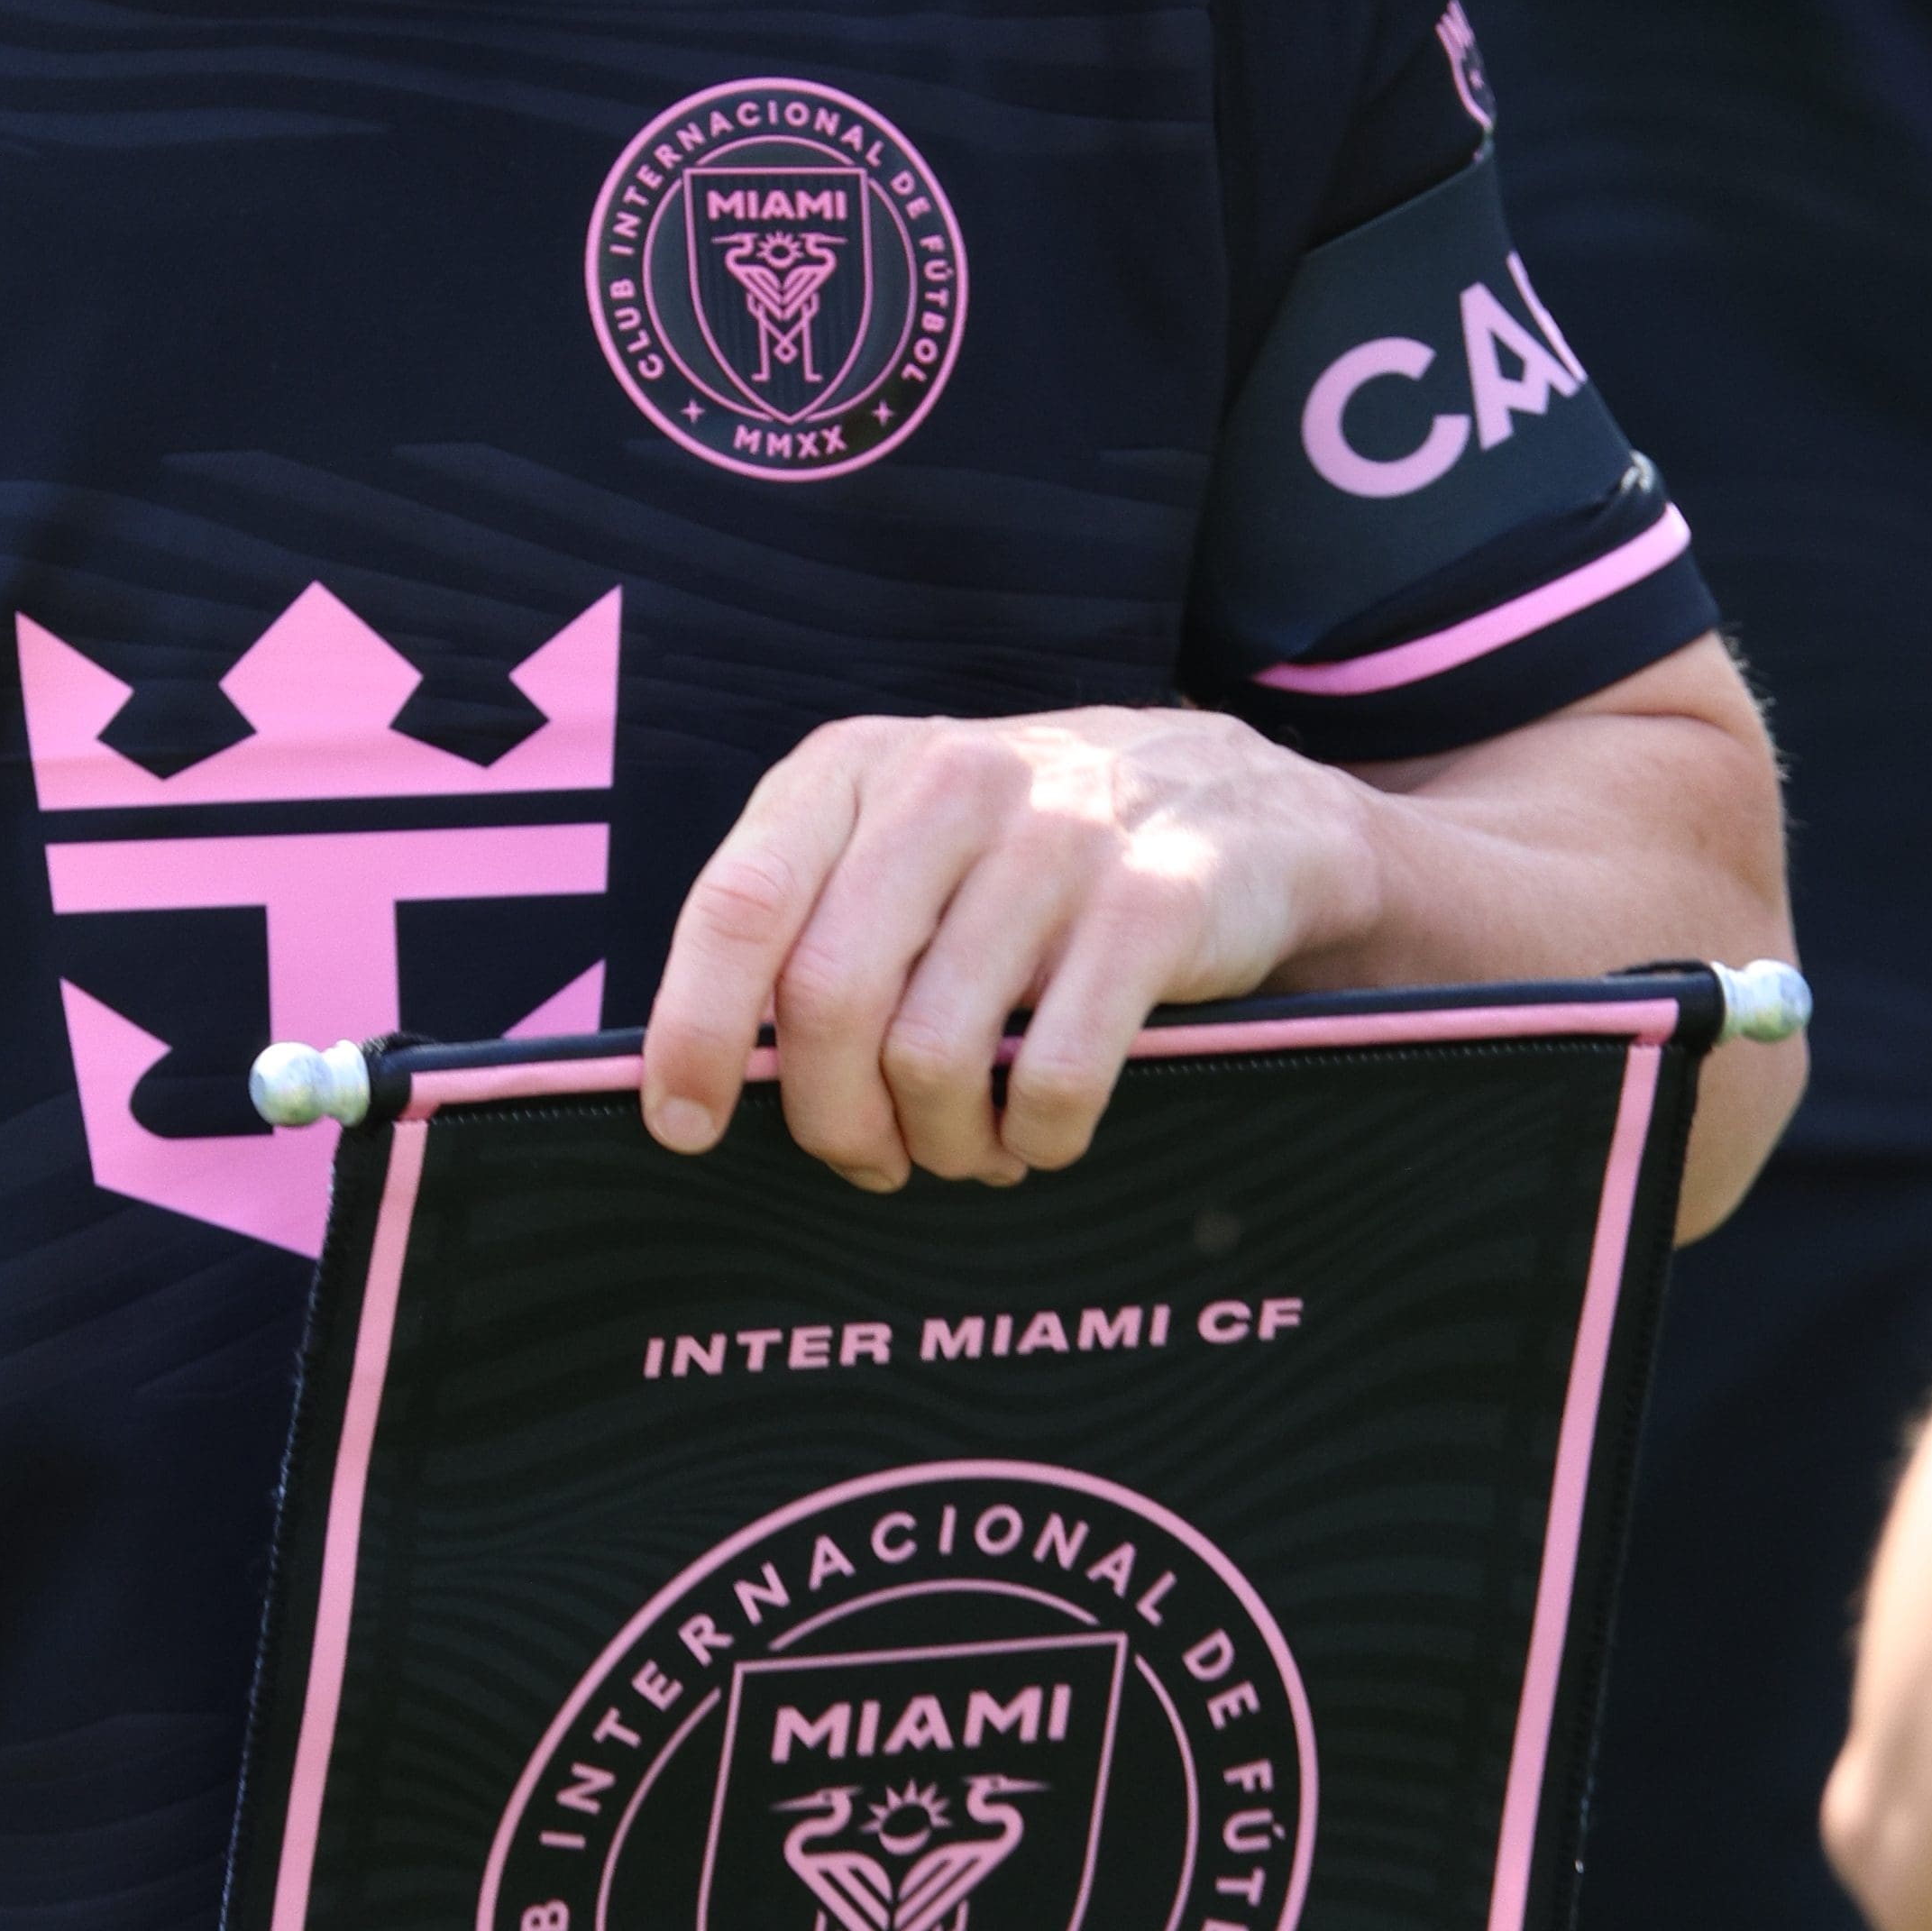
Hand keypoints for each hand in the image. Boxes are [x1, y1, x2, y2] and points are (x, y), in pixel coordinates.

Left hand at [642, 707, 1390, 1186]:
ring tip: (971, 1147)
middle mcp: (950, 783)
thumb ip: (811, 924)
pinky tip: (1045, 1132)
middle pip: (829, 998)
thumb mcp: (906, 844)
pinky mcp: (1156, 902)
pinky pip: (1053, 1073)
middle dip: (834, 1117)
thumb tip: (708, 1079)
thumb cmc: (1032, 858)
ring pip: (934, 1052)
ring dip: (944, 1142)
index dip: (696, 1030)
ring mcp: (1059, 837)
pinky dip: (1038, 1138)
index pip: (739, 904)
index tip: (684, 1128)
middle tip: (870, 1162)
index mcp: (857, 768)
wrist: (1248, 811)